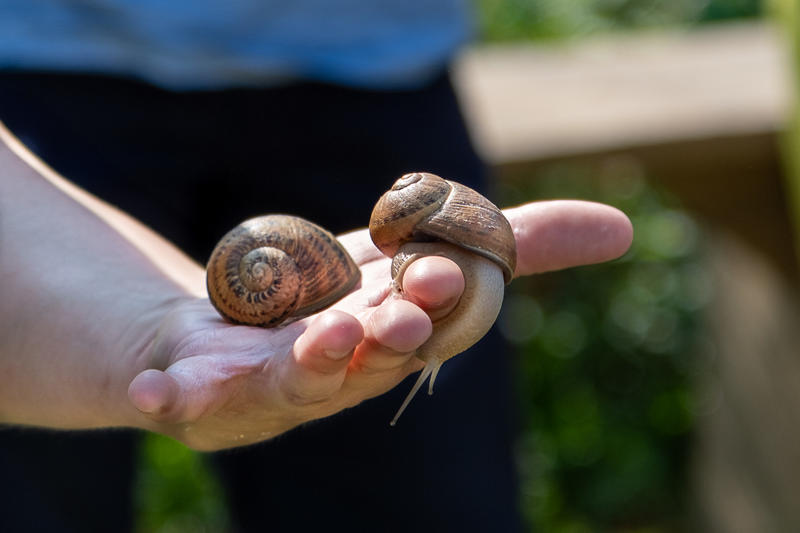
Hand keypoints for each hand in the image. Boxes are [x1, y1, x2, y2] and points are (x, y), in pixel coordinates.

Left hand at [127, 200, 631, 449]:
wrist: (232, 334)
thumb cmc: (340, 302)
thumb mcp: (422, 253)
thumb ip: (516, 243)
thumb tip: (624, 228)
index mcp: (393, 333)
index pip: (427, 321)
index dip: (440, 299)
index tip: (448, 272)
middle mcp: (339, 369)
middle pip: (367, 355)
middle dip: (385, 335)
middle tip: (398, 311)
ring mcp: (270, 384)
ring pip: (294, 378)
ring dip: (309, 362)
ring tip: (321, 338)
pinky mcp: (204, 388)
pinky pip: (190, 394)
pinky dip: (177, 393)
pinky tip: (160, 389)